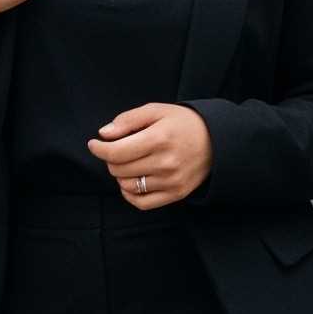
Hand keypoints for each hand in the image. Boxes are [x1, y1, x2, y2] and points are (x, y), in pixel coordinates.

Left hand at [88, 102, 213, 208]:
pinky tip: (133, 180)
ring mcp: (171, 181)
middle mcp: (165, 162)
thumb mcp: (157, 111)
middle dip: (111, 159)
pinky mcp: (176, 194)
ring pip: (126, 186)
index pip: (116, 152)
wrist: (217, 140)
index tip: (95, 143)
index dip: (99, 149)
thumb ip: (128, 120)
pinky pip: (141, 202)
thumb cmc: (183, 123)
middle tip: (118, 149)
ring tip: (130, 162)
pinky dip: (130, 193)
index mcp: (159, 138)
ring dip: (121, 175)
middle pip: (118, 169)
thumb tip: (104, 134)